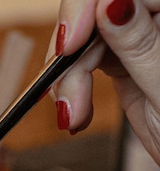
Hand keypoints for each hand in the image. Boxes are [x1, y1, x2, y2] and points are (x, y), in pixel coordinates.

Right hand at [49, 0, 159, 163]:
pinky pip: (81, 61)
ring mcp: (136, 36)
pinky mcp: (121, 57)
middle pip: (91, 13)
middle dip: (70, 56)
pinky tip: (76, 111)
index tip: (68, 46)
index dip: (85, 10)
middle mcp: (154, 17)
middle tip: (67, 95)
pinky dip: (69, 87)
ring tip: (74, 113)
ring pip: (80, 39)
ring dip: (65, 79)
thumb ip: (140, 42)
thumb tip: (111, 4)